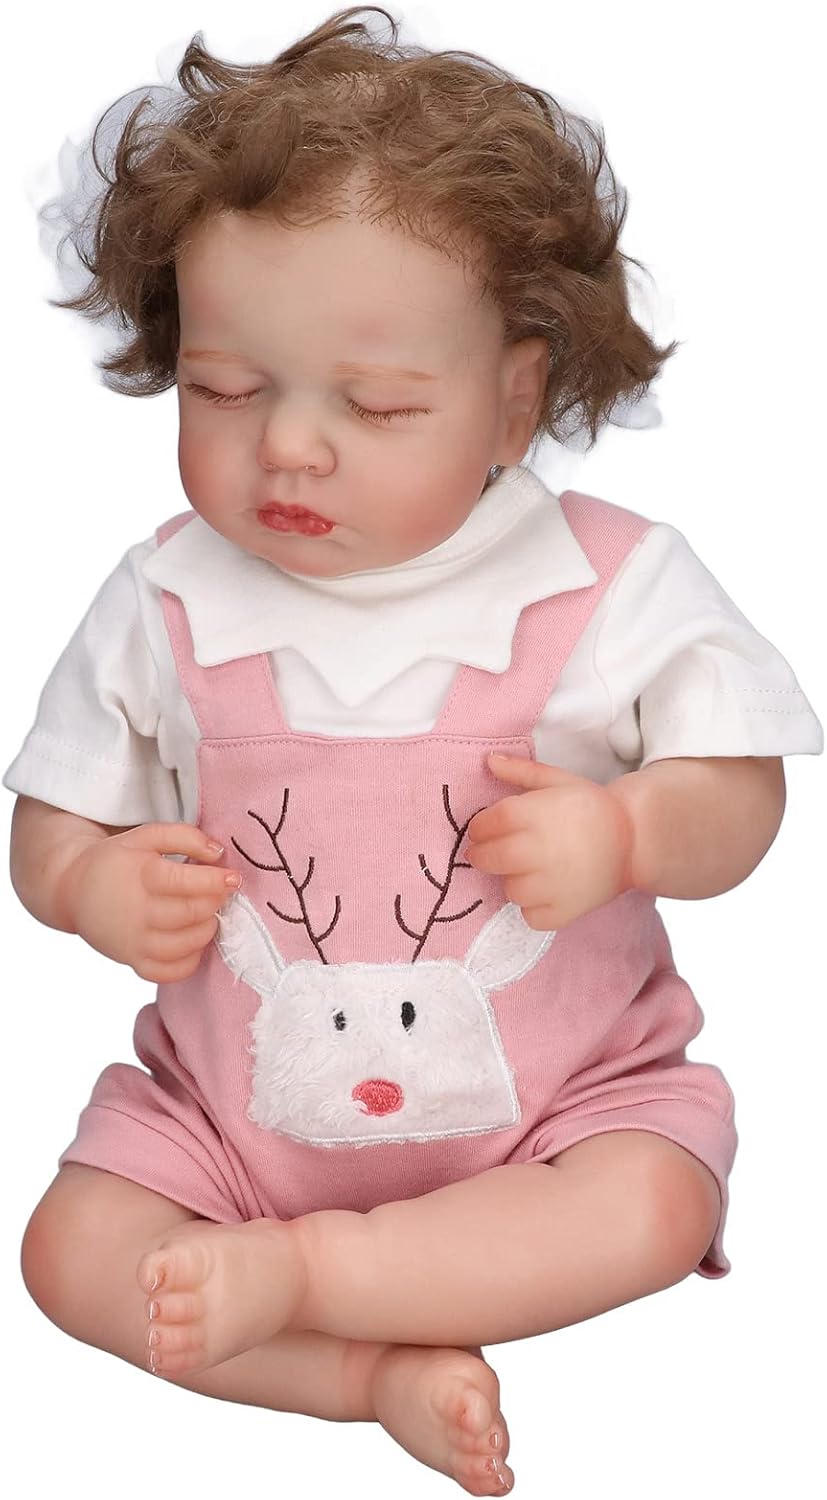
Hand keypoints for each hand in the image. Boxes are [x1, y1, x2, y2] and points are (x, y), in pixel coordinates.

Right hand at [58, 823, 241, 979]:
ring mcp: (133, 942)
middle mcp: (136, 912)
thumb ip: (184, 836)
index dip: (216, 881)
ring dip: (208, 929)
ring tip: (208, 914)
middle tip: (223, 894)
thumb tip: (218, 853)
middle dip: (216, 903)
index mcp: (140, 876)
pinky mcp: (133, 962)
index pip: (186, 882)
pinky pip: (170, 972)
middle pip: (191, 914)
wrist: (74, 889)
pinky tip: (192, 940)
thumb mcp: (146, 836)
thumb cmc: (118, 861)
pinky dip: (190, 960)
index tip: (233, 878)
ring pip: (185, 945)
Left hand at [465, 753, 634, 929]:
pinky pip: (530, 916)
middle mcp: (539, 851)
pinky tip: (546, 891)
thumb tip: (488, 760)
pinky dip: (533, 907)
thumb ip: (521, 771)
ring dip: (514, 880)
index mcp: (535, 814)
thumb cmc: (592, 807)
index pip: (486, 824)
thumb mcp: (558, 780)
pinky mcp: (564, 912)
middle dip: (483, 855)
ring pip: (510, 890)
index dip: (479, 827)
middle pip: (489, 859)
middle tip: (495, 852)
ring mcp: (552, 886)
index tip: (484, 829)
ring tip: (532, 869)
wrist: (635, 838)